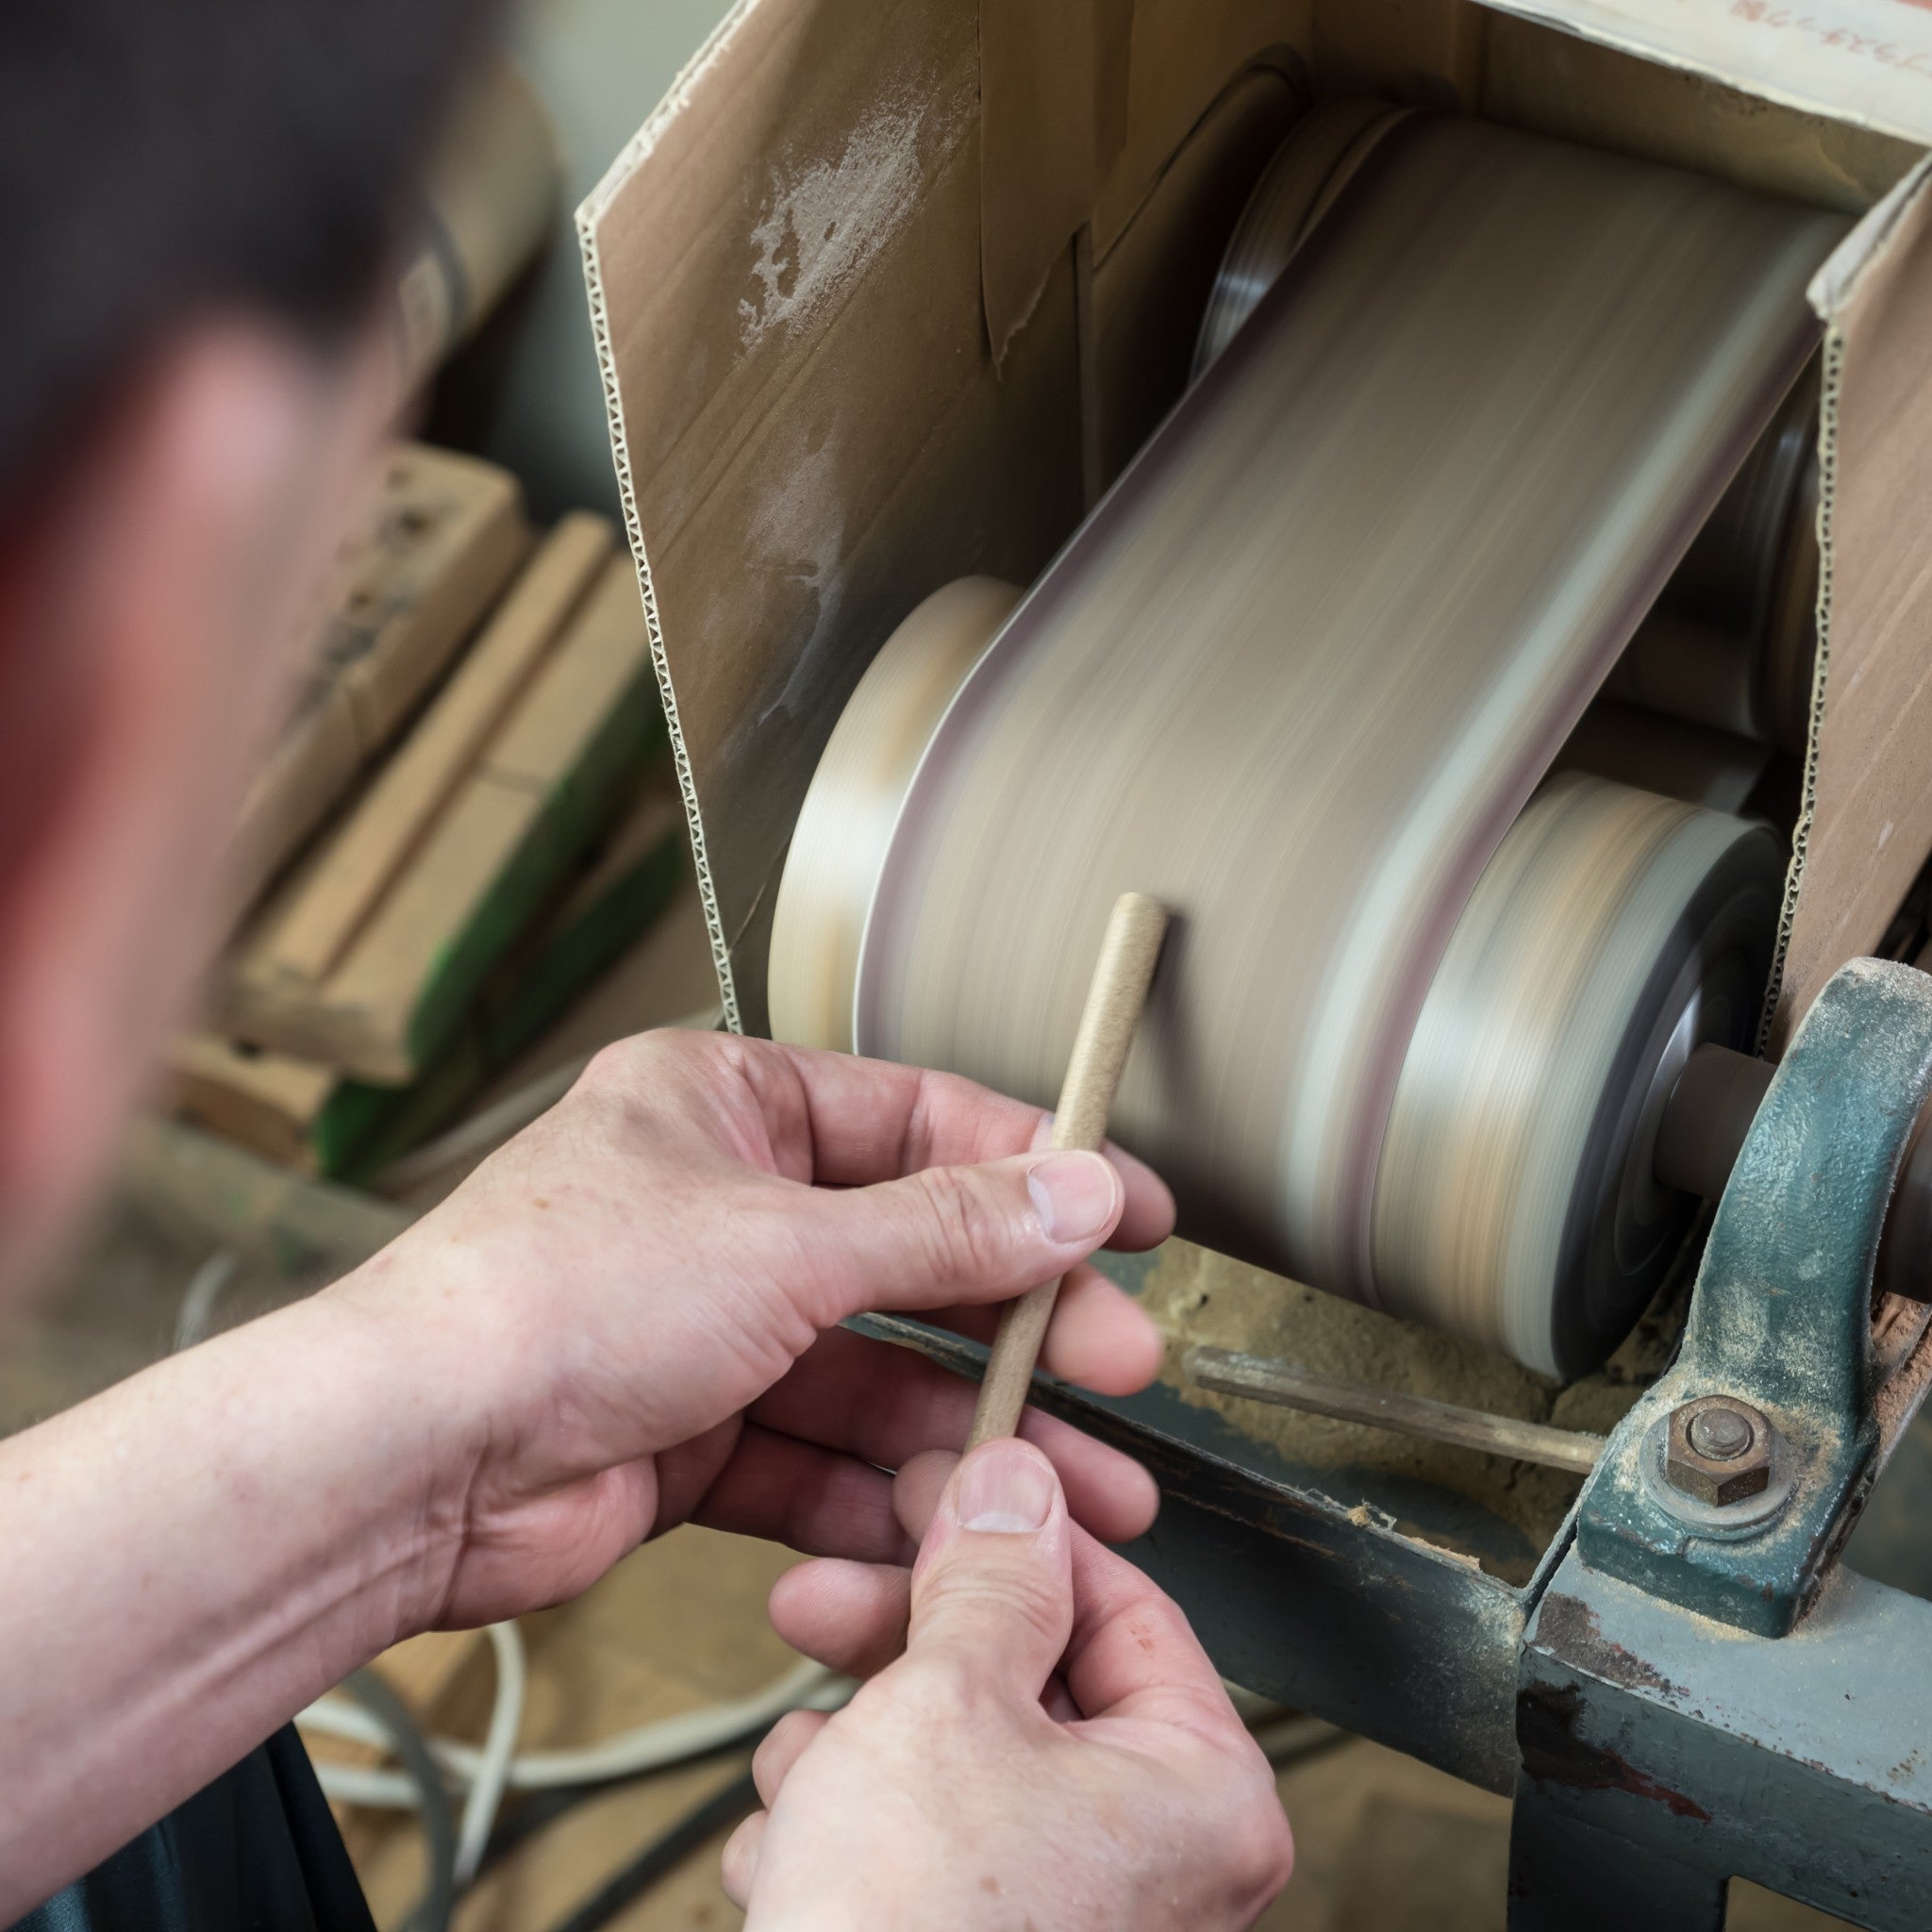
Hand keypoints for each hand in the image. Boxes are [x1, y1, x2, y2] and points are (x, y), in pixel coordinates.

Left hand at [336, 1029, 1175, 1630]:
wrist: (410, 1461)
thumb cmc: (551, 1299)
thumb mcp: (787, 1242)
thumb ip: (946, 1228)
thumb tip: (1073, 1191)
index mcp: (725, 1105)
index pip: (919, 1121)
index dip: (1035, 1169)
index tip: (1131, 1213)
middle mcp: (721, 1207)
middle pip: (913, 1260)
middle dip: (1019, 1323)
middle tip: (1118, 1366)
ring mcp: (708, 1324)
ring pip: (877, 1376)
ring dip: (970, 1433)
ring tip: (1073, 1491)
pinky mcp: (693, 1433)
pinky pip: (820, 1459)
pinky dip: (883, 1496)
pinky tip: (947, 1530)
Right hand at [724, 1439, 1293, 1928]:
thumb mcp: (943, 1700)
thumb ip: (989, 1575)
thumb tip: (1018, 1483)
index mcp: (1202, 1792)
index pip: (1122, 1602)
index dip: (1015, 1535)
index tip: (942, 1488)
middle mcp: (1163, 1865)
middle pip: (1029, 1679)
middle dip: (903, 1645)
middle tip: (824, 1596)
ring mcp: (1079, 1920)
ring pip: (958, 1761)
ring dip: (858, 1747)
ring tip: (801, 1776)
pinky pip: (927, 1849)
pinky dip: (851, 1833)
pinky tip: (791, 1851)